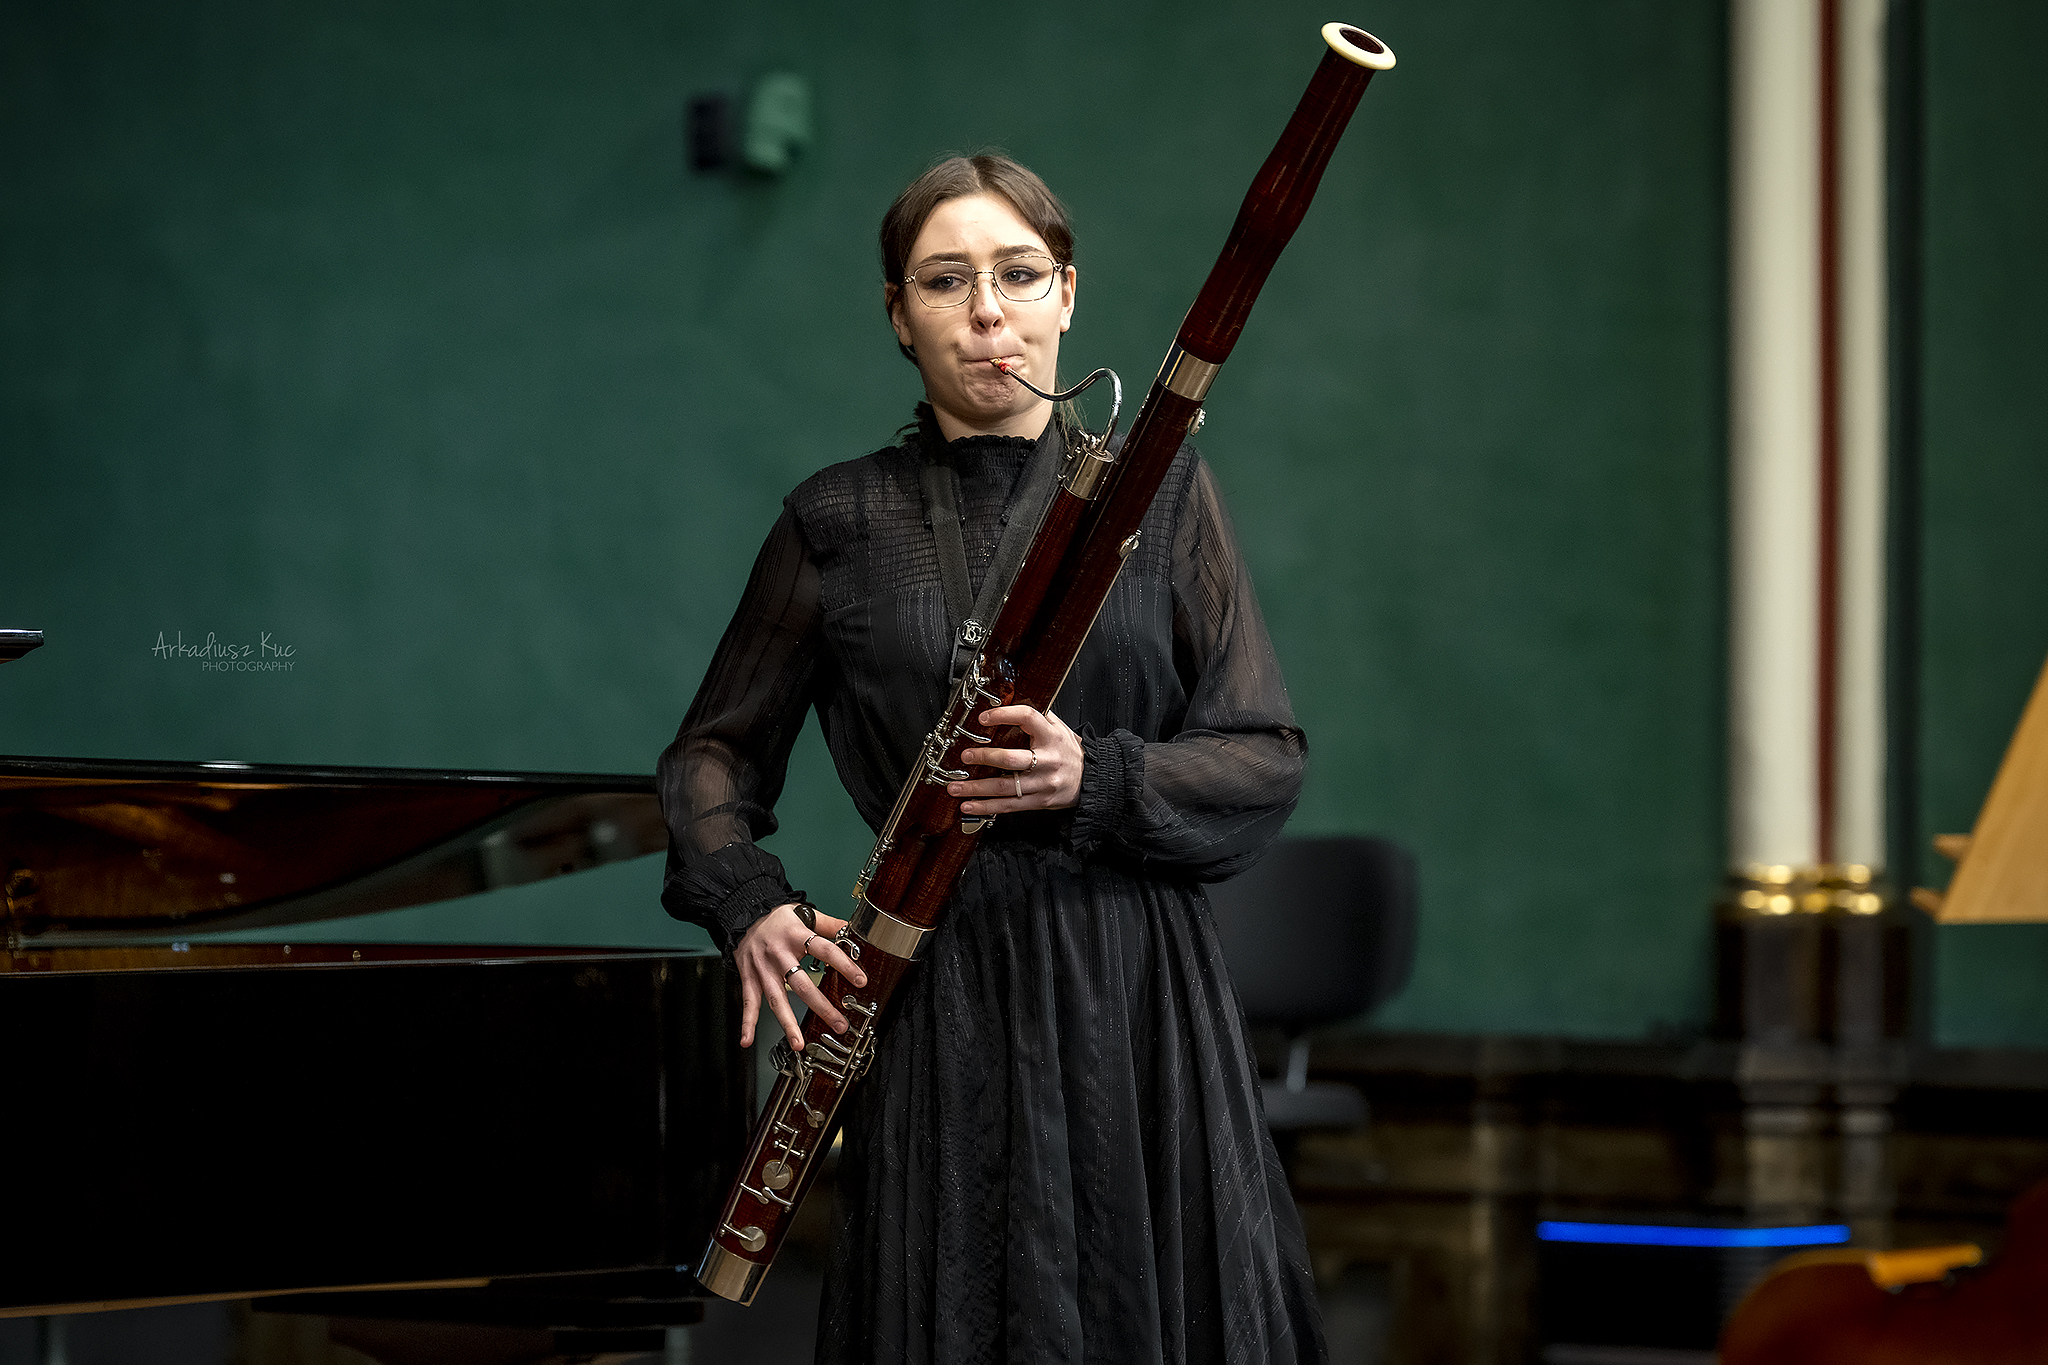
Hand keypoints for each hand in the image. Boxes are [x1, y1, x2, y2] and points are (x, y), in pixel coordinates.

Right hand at [734, 902, 867, 1050]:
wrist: (744, 915)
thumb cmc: (777, 918)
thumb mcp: (804, 913)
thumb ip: (829, 924)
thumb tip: (853, 929)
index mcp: (796, 936)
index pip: (825, 951)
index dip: (844, 965)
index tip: (860, 981)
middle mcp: (779, 954)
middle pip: (802, 984)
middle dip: (822, 1006)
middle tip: (839, 1024)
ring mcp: (763, 969)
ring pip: (777, 999)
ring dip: (787, 1024)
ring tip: (798, 1043)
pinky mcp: (749, 978)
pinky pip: (749, 1003)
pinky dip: (747, 1023)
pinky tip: (747, 1040)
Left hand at [948, 705, 1082, 815]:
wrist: (1092, 779)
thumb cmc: (1070, 751)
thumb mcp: (1059, 729)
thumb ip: (1037, 717)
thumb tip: (1009, 701)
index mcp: (1051, 736)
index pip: (1028, 718)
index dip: (1004, 715)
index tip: (983, 717)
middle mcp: (1048, 760)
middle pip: (1011, 759)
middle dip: (984, 758)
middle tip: (965, 756)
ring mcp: (1043, 783)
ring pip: (1005, 787)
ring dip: (976, 788)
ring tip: (955, 787)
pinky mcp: (1039, 801)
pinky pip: (1009, 806)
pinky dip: (986, 807)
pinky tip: (969, 806)